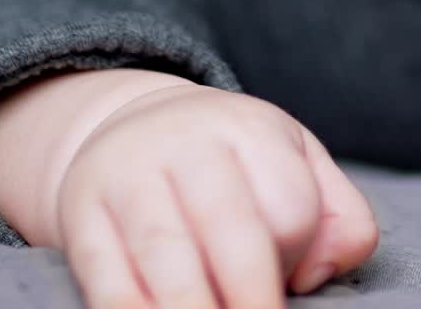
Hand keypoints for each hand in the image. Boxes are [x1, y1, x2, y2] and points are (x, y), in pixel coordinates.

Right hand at [53, 84, 378, 307]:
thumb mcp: (294, 162)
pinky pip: (106, 277)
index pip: (288, 203)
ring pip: (166, 253)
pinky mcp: (83, 215)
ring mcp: (130, 176)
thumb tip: (322, 271)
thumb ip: (337, 213)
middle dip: (252, 293)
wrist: (134, 128)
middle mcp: (189, 144)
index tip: (293, 276)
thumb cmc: (234, 162)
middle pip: (230, 227)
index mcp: (251, 129)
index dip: (296, 251)